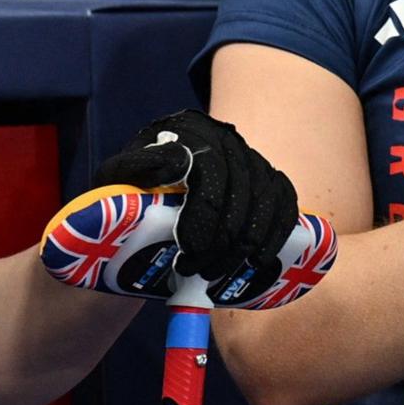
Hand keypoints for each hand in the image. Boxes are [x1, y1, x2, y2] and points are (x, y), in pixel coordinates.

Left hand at [96, 110, 302, 294]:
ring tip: (219, 272)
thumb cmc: (131, 187)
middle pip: (239, 189)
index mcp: (187, 132)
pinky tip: (260, 259)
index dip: (203, 213)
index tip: (188, 249)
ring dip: (248, 241)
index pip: (208, 170)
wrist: (150, 195)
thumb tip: (172, 166)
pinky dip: (277, 232)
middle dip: (223, 238)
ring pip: (265, 198)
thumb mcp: (119, 177)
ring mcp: (249, 157)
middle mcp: (224, 139)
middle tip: (198, 270)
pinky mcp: (268, 178)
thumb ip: (133, 170)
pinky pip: (285, 202)